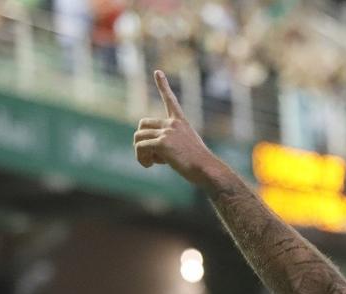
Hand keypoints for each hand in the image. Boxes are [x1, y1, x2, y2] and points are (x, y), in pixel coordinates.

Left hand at [134, 70, 217, 185]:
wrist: (206, 169)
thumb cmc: (199, 164)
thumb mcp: (186, 148)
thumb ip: (170, 143)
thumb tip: (149, 150)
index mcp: (181, 122)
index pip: (170, 100)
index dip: (163, 85)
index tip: (157, 72)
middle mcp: (173, 124)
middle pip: (142, 125)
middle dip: (141, 140)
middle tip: (151, 155)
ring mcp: (167, 132)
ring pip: (138, 137)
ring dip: (140, 152)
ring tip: (151, 163)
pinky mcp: (162, 143)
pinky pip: (140, 147)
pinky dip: (141, 158)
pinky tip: (150, 166)